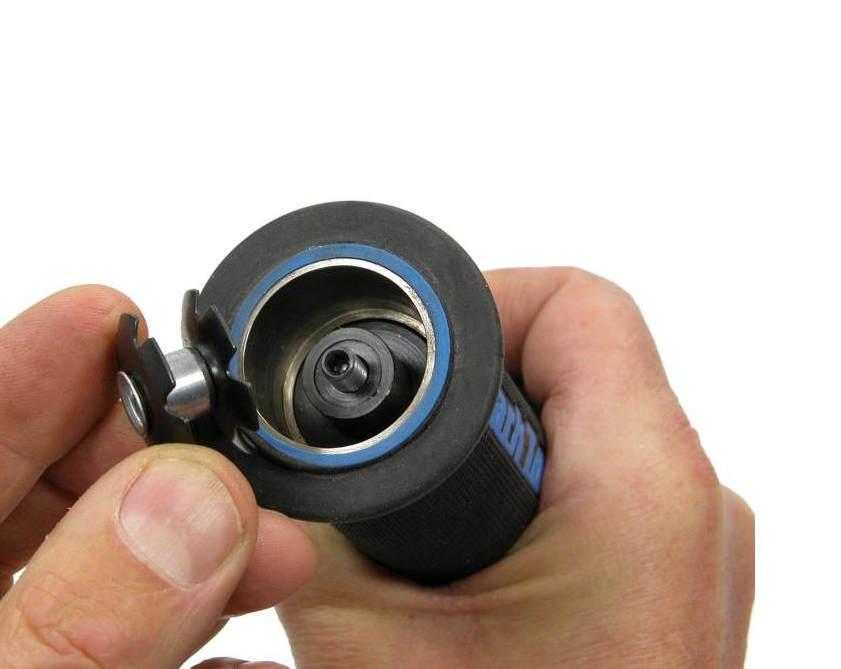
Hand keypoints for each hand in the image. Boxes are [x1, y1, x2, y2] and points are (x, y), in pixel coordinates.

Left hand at [0, 286, 315, 667]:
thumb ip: (62, 633)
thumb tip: (183, 504)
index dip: (10, 379)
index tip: (102, 316)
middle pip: (21, 513)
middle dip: (134, 464)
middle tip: (215, 446)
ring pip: (94, 592)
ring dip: (195, 560)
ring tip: (273, 549)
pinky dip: (200, 655)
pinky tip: (252, 655)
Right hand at [277, 268, 754, 666]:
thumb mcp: (360, 636)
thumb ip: (302, 525)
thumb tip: (243, 466)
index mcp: (643, 490)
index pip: (572, 301)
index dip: (466, 303)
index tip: (398, 349)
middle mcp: (694, 508)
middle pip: (572, 358)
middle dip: (462, 385)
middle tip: (391, 442)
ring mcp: (691, 553)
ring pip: (582, 427)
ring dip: (490, 448)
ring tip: (425, 516)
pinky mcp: (671, 589)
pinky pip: (597, 490)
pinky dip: (523, 497)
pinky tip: (467, 561)